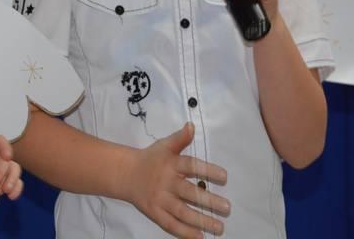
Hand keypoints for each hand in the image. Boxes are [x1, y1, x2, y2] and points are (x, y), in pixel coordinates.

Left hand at [0, 135, 22, 206]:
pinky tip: (11, 196)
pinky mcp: (5, 182)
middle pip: (6, 160)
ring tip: (5, 191)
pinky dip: (17, 189)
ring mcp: (2, 169)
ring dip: (12, 180)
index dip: (5, 147)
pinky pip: (17, 183)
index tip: (7, 157)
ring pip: (15, 169)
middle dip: (1, 174)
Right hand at [129, 123, 230, 238]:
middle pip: (189, 192)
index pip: (191, 166)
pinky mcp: (155, 213)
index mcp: (170, 164)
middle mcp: (166, 182)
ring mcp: (160, 199)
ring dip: (201, 221)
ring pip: (182, 212)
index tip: (225, 177)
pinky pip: (170, 225)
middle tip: (227, 208)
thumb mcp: (164, 145)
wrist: (126, 174)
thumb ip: (180, 138)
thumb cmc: (151, 159)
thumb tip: (192, 126)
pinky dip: (185, 233)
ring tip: (220, 228)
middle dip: (208, 201)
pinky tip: (200, 237)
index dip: (207, 171)